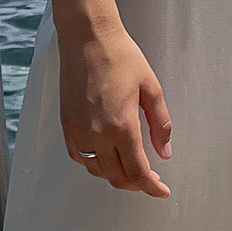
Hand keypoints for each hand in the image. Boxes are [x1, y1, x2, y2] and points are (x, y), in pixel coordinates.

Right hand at [59, 20, 173, 195]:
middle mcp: (97, 134)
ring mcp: (78, 131)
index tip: (162, 192)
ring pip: (97, 170)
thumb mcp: (151, 89)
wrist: (88, 38)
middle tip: (152, 180)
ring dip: (116, 175)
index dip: (152, 187)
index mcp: (122, 126)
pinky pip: (79, 157)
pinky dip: (94, 164)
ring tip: (132, 169)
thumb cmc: (121, 57)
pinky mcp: (66, 124)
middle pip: (117, 176)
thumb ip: (160, 124)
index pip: (138, 171)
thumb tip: (164, 153)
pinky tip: (106, 157)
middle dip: (137, 184)